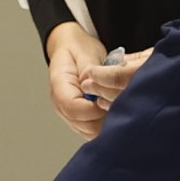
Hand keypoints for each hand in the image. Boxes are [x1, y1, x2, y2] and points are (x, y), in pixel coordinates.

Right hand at [45, 22, 115, 137]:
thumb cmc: (77, 49)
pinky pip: (93, 130)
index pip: (72, 108)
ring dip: (106, 123)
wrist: (71, 48)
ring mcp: (69, 114)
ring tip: (120, 107)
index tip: (109, 99)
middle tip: (121, 104)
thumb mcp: (85, 52)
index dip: (94, 108)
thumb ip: (90, 69)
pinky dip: (106, 125)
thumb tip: (96, 84)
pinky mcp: (80, 118)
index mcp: (58, 86)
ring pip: (89, 132)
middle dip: (103, 118)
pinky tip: (117, 111)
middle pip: (82, 125)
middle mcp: (60, 104)